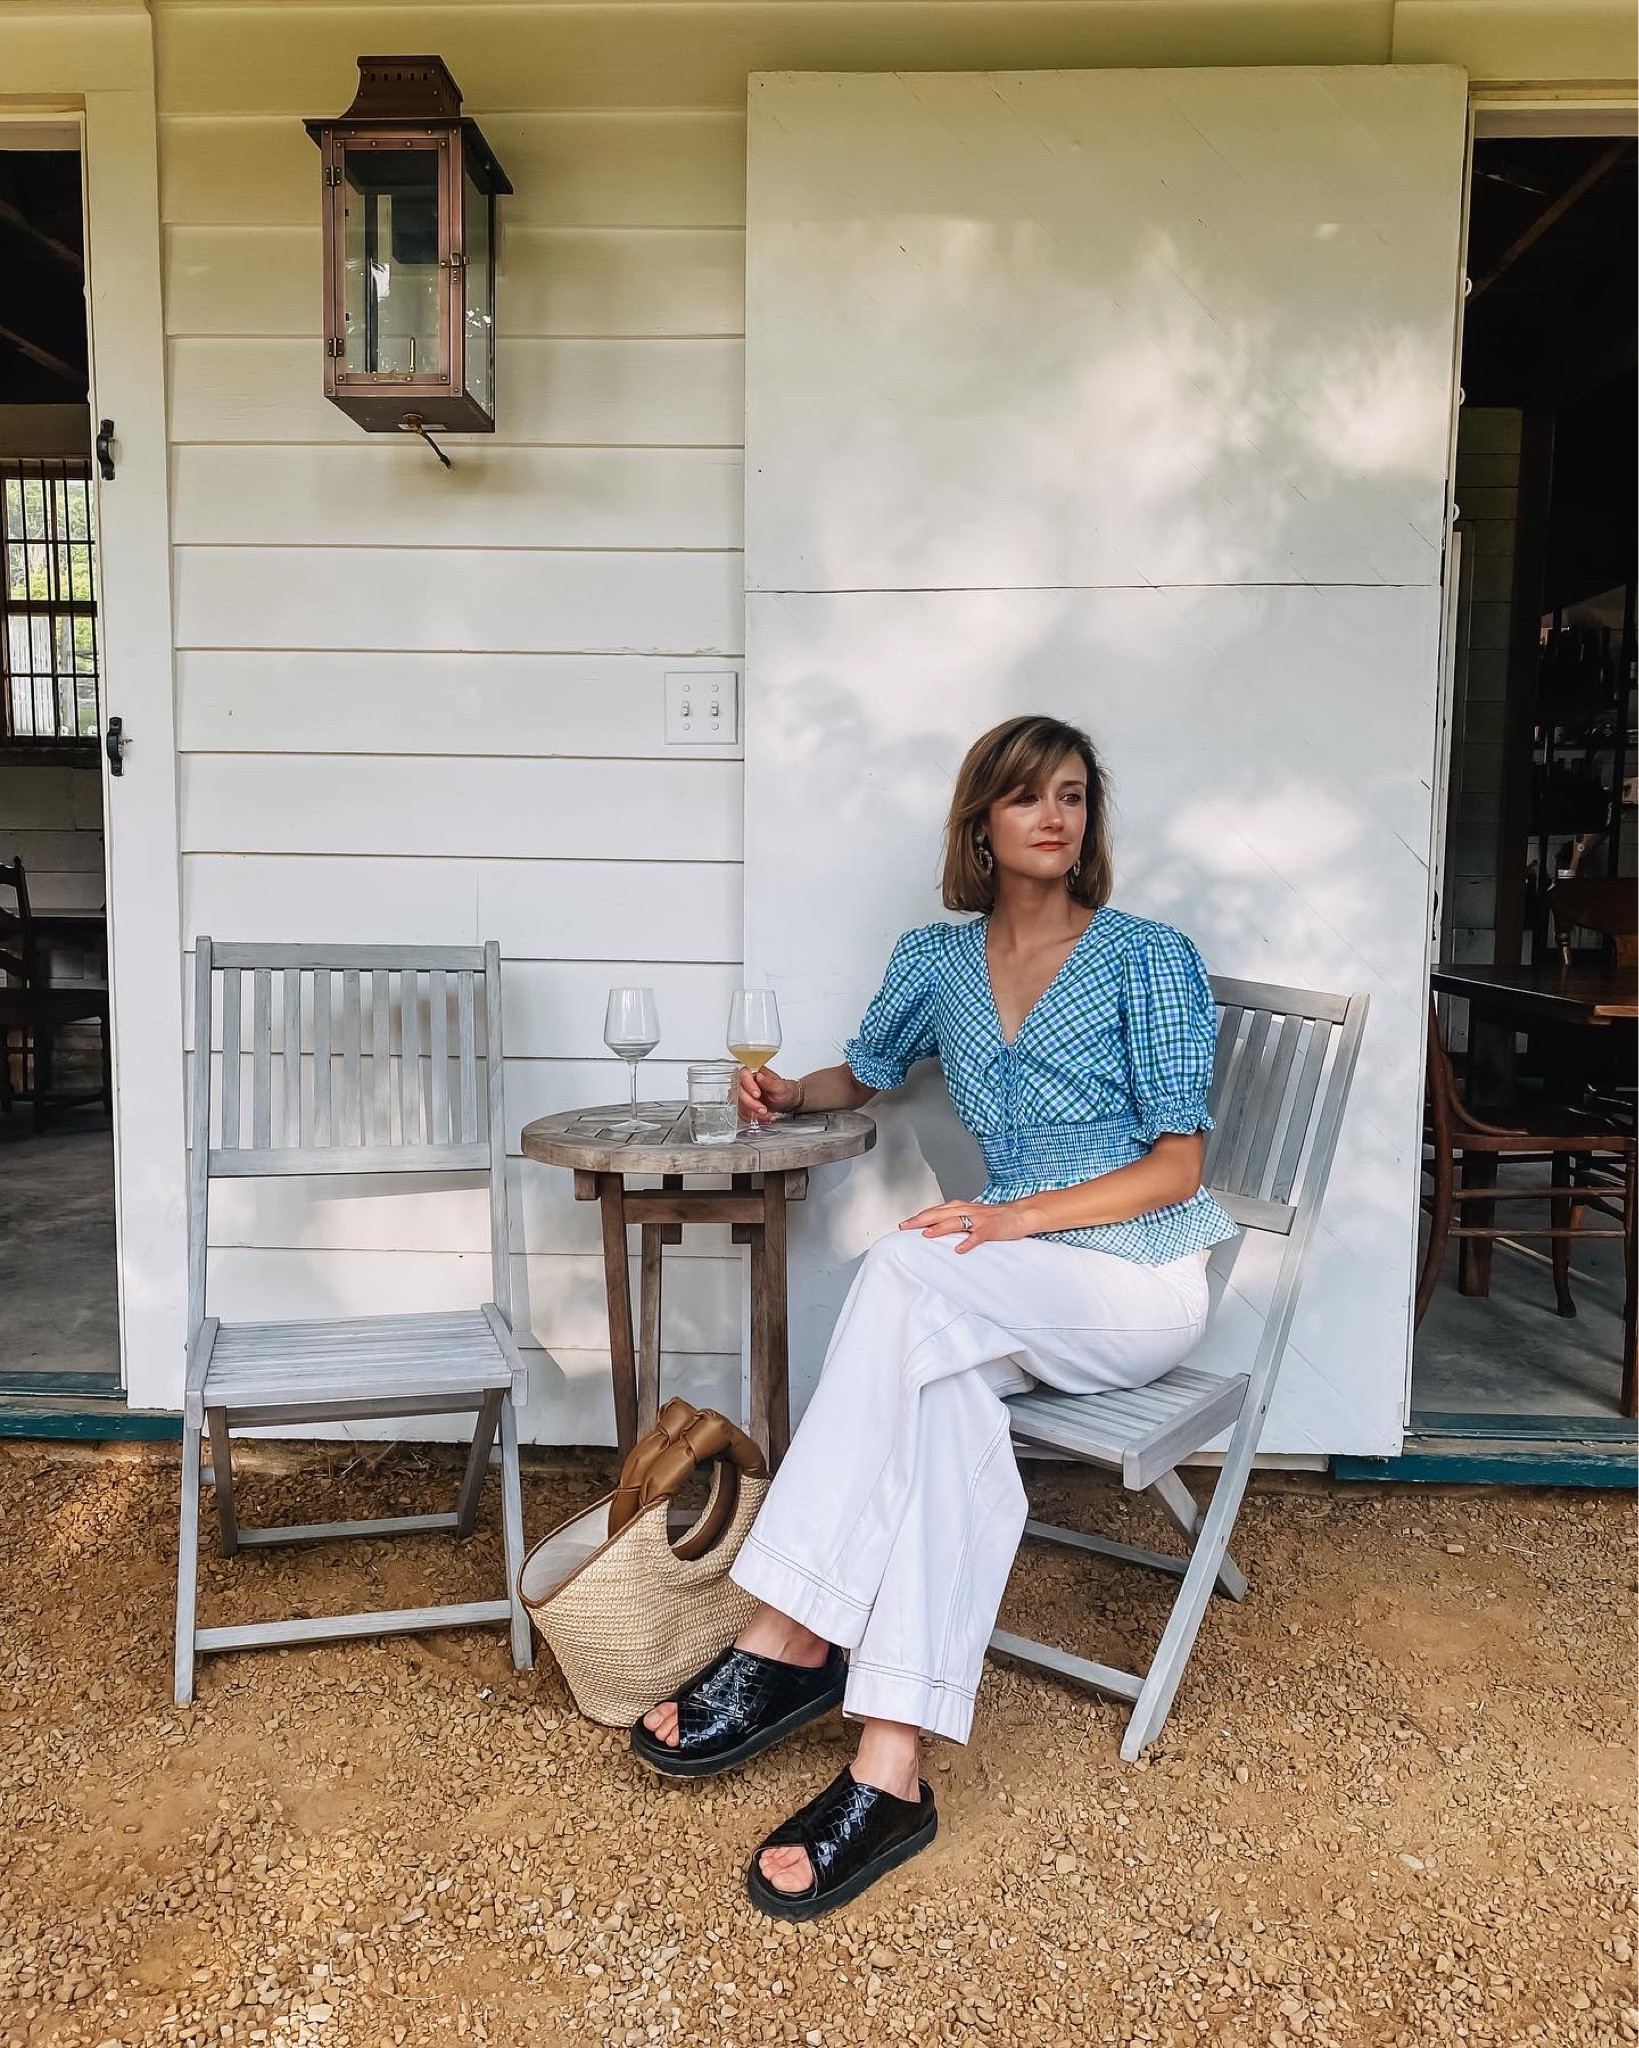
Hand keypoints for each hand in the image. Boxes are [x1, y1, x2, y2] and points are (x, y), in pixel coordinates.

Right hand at [737, 1065, 801, 1125]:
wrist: (787, 1102)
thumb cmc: (785, 1092)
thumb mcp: (781, 1087)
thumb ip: (770, 1082)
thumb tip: (759, 1076)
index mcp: (755, 1075)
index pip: (744, 1075)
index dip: (748, 1085)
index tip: (757, 1095)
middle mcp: (747, 1085)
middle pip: (740, 1092)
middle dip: (751, 1104)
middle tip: (763, 1109)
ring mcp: (745, 1096)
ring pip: (740, 1105)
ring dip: (754, 1113)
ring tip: (769, 1115)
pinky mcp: (745, 1107)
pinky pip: (743, 1114)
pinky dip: (755, 1118)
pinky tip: (765, 1117)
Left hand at [898, 1198, 1035, 1252]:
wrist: (1020, 1214)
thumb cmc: (996, 1217)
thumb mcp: (972, 1216)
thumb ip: (956, 1220)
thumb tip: (937, 1228)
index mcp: (961, 1208)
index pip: (936, 1211)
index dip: (919, 1217)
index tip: (904, 1224)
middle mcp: (967, 1211)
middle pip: (940, 1214)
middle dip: (921, 1220)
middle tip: (905, 1227)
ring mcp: (978, 1220)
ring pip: (955, 1222)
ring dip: (940, 1228)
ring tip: (926, 1235)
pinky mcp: (990, 1229)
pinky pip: (977, 1236)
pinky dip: (968, 1242)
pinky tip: (960, 1249)